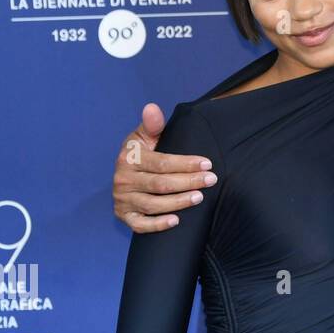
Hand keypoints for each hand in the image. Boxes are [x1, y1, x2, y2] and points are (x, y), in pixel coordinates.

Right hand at [112, 103, 216, 233]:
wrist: (123, 174)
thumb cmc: (141, 153)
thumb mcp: (144, 137)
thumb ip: (152, 124)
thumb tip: (152, 107)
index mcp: (129, 159)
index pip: (161, 163)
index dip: (185, 164)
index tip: (207, 163)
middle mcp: (123, 180)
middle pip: (160, 184)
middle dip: (188, 182)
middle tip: (211, 180)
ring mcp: (122, 200)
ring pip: (153, 205)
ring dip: (179, 202)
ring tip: (199, 197)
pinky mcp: (123, 216)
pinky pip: (140, 225)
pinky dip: (158, 224)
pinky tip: (176, 221)